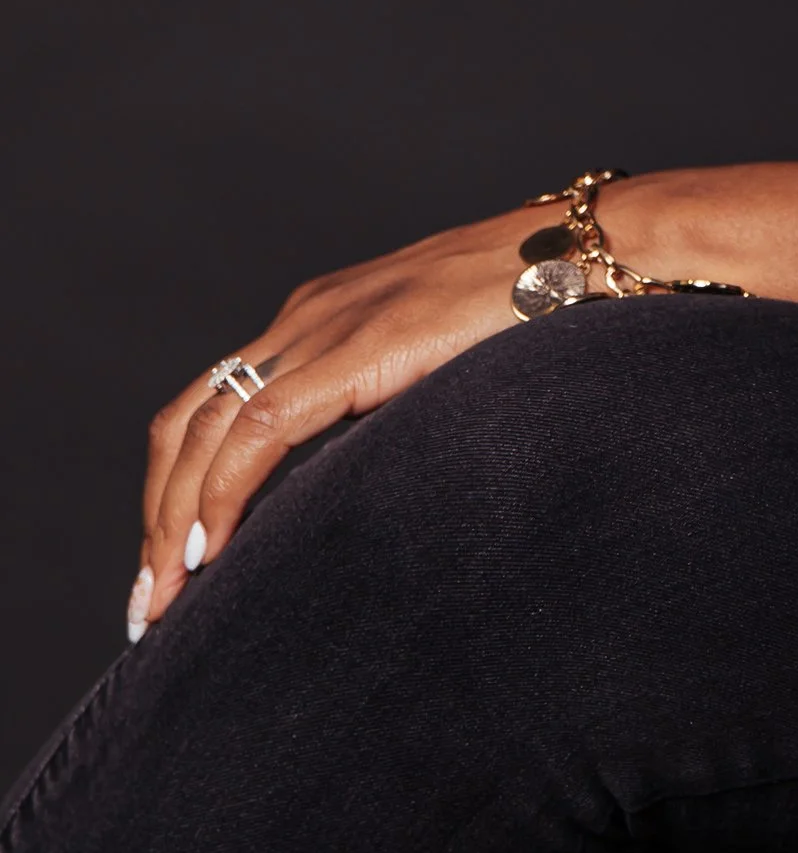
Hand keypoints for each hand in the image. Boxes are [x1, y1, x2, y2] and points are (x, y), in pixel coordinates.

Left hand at [128, 206, 534, 640]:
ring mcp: (326, 324)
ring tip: (169, 596)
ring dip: (174, 519)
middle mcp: (306, 317)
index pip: (214, 409)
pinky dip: (223, 491)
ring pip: (205, 428)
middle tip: (154, 602)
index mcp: (321, 320)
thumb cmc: (537, 313)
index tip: (179, 565)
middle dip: (158, 517)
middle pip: (188, 422)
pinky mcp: (360, 344)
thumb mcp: (437, 369)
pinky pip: (261, 426)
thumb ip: (389, 411)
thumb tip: (361, 491)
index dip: (179, 489)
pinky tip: (214, 546)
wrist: (589, 251)